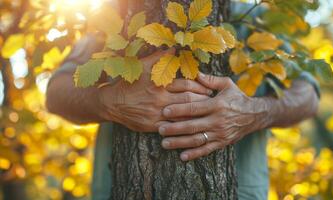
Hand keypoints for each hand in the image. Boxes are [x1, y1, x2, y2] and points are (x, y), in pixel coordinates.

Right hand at [98, 50, 212, 131]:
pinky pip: (172, 126)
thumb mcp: (142, 66)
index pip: (186, 84)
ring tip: (206, 112)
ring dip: (196, 113)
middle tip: (211, 100)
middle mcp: (160, 99)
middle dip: (202, 100)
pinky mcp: (153, 125)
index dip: (199, 86)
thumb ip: (159, 57)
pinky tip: (192, 125)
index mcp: (159, 84)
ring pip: (182, 114)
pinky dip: (183, 125)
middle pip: (188, 100)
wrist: (112, 103)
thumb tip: (174, 48)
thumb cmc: (129, 83)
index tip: (208, 88)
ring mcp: (157, 113)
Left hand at [158, 73, 271, 160]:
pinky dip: (194, 154)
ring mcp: (220, 133)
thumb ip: (210, 80)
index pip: (194, 108)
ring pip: (196, 140)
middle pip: (192, 126)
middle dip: (174, 128)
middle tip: (159, 129)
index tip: (164, 111)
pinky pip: (206, 150)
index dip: (178, 110)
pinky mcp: (222, 143)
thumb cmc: (237, 97)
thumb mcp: (227, 84)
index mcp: (217, 105)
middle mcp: (217, 121)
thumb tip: (195, 73)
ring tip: (164, 143)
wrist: (255, 115)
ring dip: (179, 143)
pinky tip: (182, 156)